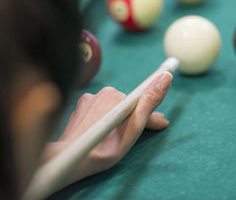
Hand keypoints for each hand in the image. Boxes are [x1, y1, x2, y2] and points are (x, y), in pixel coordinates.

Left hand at [42, 72, 172, 189]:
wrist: (71, 159)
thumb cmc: (104, 148)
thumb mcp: (133, 128)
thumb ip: (149, 102)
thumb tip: (165, 77)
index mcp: (117, 96)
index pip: (141, 102)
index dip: (151, 116)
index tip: (160, 124)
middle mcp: (103, 93)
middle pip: (126, 105)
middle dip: (133, 117)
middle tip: (133, 135)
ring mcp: (89, 98)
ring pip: (112, 107)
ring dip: (117, 118)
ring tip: (113, 137)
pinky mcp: (79, 105)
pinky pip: (98, 109)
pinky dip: (103, 119)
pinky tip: (100, 132)